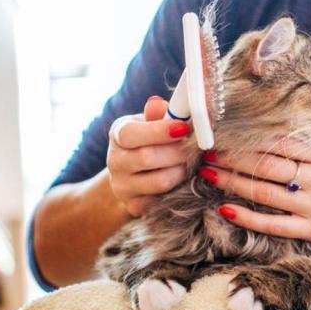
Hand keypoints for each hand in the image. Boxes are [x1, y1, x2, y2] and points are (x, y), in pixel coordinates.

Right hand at [107, 96, 191, 216]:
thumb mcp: (153, 122)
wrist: (135, 174)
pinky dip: (179, 189)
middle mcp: (114, 161)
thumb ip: (159, 113)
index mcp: (119, 134)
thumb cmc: (151, 140)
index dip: (160, 131)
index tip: (184, 128)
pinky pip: (163, 200)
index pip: (131, 134)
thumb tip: (159, 104)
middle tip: (196, 147)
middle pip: (148, 158)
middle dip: (178, 152)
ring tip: (191, 163)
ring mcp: (122, 187)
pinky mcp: (134, 206)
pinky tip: (184, 179)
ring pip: (160, 181)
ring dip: (182, 171)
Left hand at [198, 138, 310, 248]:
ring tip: (208, 174)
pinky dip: (246, 217)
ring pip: (266, 193)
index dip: (248, 137)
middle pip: (268, 165)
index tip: (223, 133)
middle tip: (206, 152)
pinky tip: (225, 209)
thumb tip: (261, 124)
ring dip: (232, 183)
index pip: (281, 141)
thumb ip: (306, 141)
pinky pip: (273, 224)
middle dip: (232, 158)